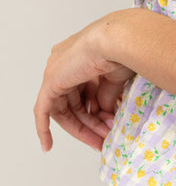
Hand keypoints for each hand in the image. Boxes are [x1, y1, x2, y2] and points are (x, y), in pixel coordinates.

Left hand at [34, 17, 135, 152]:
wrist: (117, 41)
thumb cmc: (123, 51)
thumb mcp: (115, 80)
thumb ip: (107, 97)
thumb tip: (105, 114)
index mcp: (80, 57)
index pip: (84, 92)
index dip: (96, 111)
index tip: (108, 126)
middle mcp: (65, 63)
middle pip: (74, 103)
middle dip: (91, 123)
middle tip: (104, 139)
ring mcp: (56, 72)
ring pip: (65, 109)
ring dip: (82, 127)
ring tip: (99, 140)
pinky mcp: (51, 82)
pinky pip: (42, 111)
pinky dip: (43, 128)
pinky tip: (47, 145)